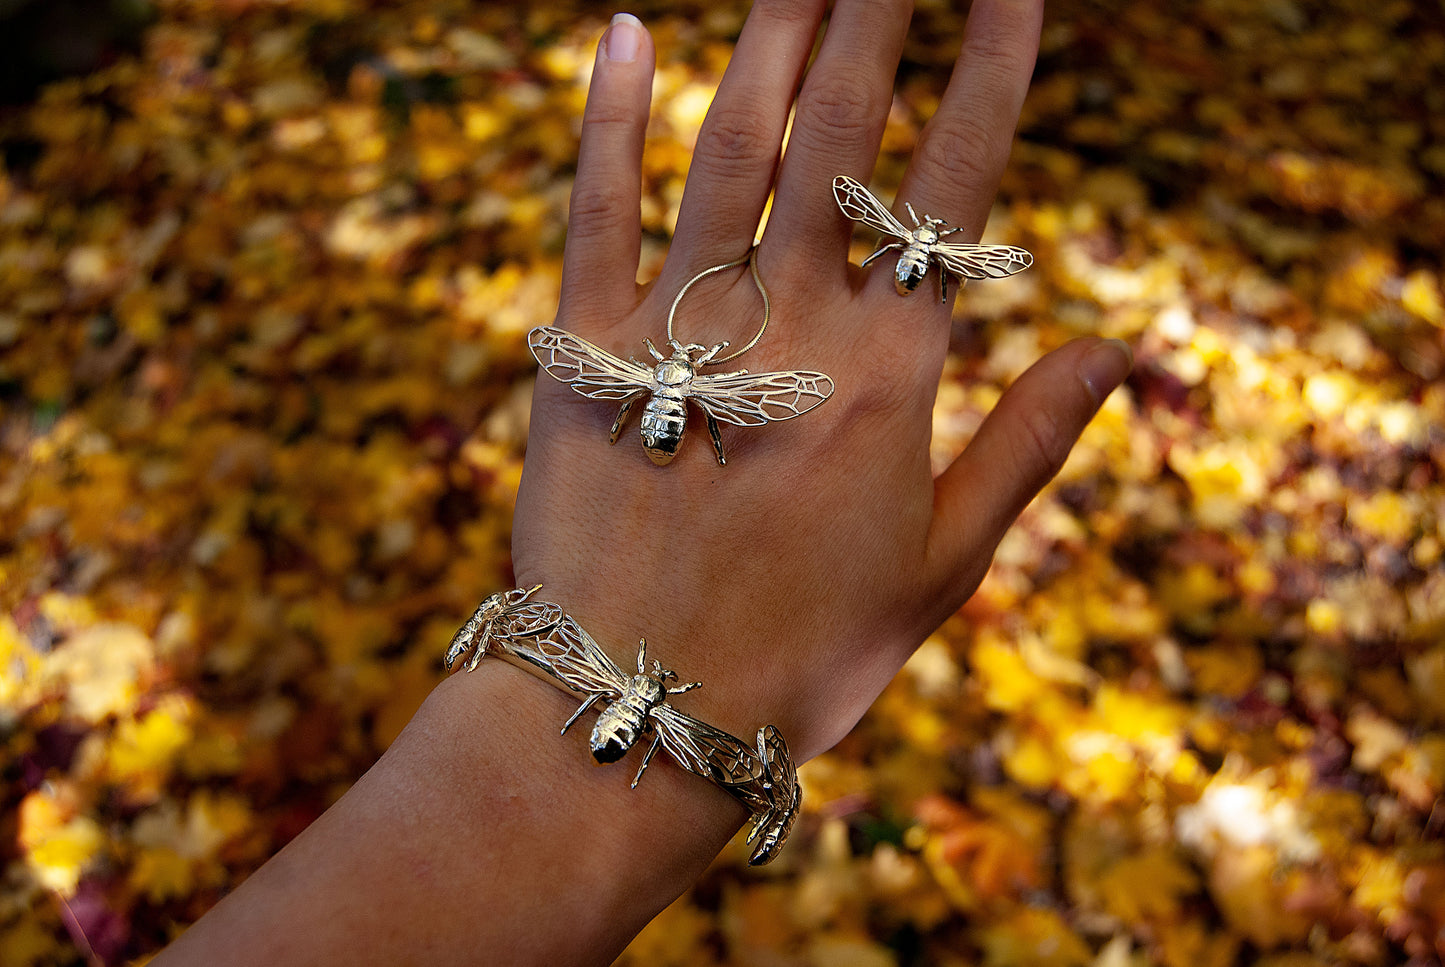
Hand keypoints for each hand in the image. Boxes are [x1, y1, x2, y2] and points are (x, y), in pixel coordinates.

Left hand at [512, 0, 1130, 761]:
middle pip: (840, 137)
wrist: (636, 714)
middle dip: (876, 14)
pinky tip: (626, 31)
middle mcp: (787, 331)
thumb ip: (1025, 446)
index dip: (989, 72)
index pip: (952, 191)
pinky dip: (607, 121)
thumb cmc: (803, 654)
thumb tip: (1117, 350)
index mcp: (887, 377)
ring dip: (770, 39)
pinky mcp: (577, 357)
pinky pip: (593, 215)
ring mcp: (676, 337)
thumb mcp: (941, 566)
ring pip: (729, 152)